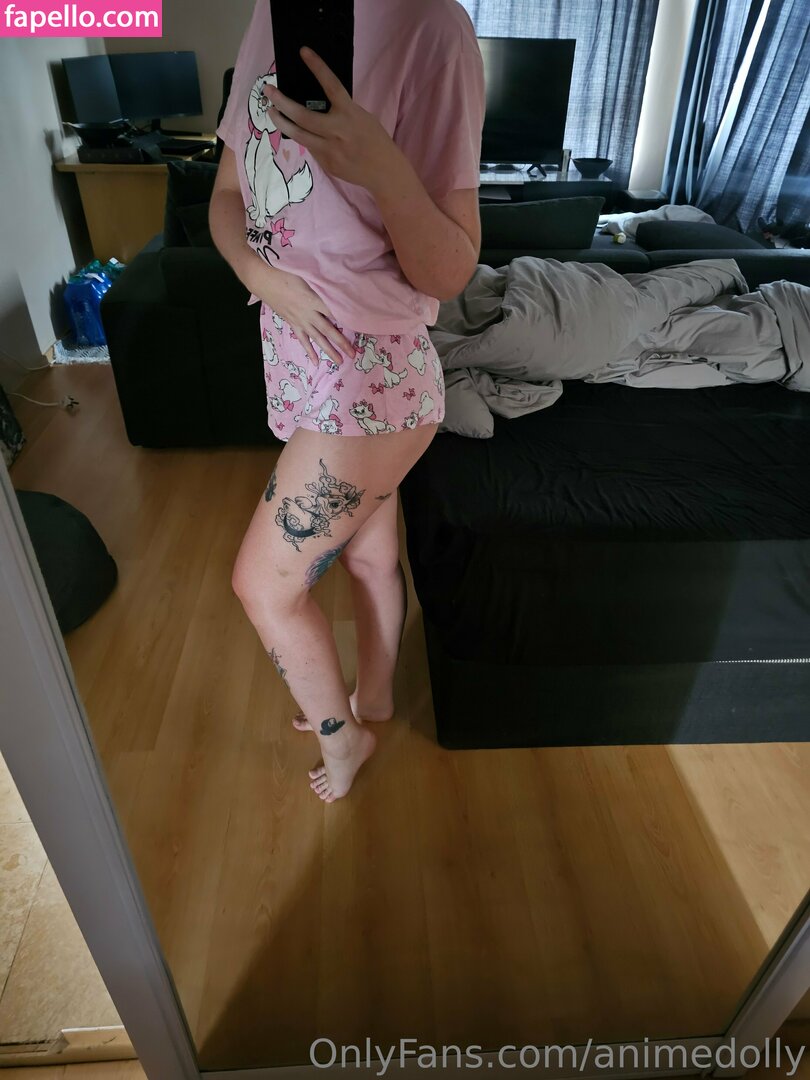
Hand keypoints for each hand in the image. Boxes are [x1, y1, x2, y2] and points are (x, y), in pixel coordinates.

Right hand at [250, 263, 355, 366]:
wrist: (263, 279)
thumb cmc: (285, 271)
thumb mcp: (306, 273)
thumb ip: (321, 281)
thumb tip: (337, 281)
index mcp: (313, 299)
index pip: (334, 312)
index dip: (346, 320)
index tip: (359, 328)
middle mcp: (308, 313)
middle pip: (328, 330)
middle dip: (341, 343)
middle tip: (353, 354)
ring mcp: (300, 320)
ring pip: (317, 338)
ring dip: (329, 350)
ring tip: (339, 361)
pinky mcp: (293, 323)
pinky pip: (303, 340)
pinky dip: (309, 350)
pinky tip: (316, 361)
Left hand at [264, 47, 403, 192]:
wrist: (384, 171)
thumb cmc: (374, 140)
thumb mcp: (361, 118)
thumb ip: (340, 111)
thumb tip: (316, 106)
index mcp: (350, 114)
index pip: (331, 86)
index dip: (317, 67)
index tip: (304, 52)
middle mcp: (338, 131)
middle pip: (302, 116)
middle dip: (281, 102)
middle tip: (268, 91)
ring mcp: (330, 150)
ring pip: (298, 135)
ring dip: (281, 121)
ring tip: (272, 112)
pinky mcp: (327, 164)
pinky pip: (310, 148)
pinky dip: (304, 138)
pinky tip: (300, 133)